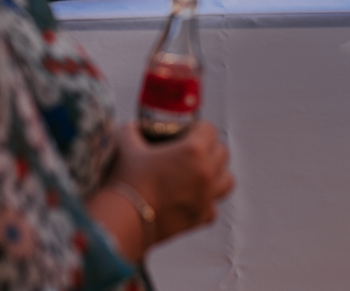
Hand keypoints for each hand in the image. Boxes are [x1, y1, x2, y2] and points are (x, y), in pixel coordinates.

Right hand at [107, 121, 233, 245]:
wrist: (122, 222)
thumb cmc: (125, 181)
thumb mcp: (125, 144)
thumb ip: (133, 130)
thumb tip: (135, 127)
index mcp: (193, 150)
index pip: (209, 129)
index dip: (196, 127)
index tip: (184, 132)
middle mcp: (206, 173)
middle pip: (222, 152)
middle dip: (208, 147)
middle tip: (189, 151)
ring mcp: (206, 198)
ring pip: (227, 179)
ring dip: (216, 173)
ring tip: (198, 173)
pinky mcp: (199, 219)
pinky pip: (214, 207)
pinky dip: (207, 201)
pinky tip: (191, 197)